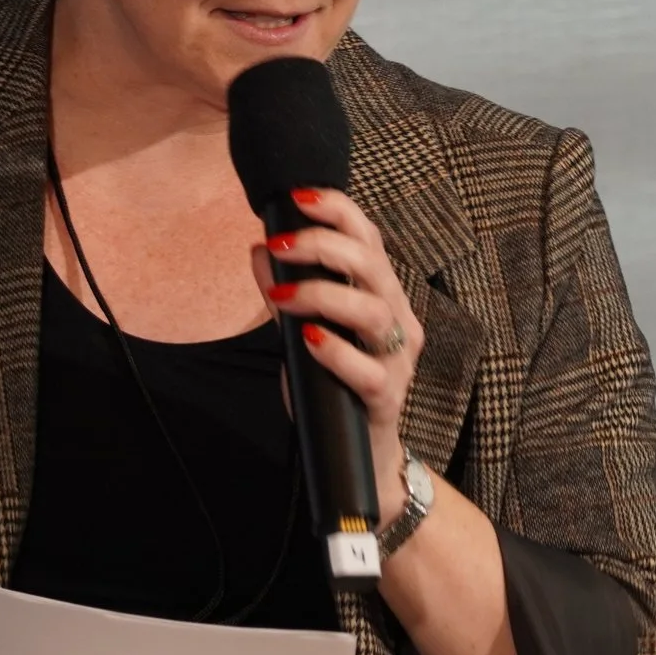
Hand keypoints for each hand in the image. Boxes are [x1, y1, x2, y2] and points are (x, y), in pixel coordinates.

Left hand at [251, 186, 422, 523]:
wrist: (359, 457)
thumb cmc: (332, 386)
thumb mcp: (303, 332)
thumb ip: (284, 292)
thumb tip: (259, 249)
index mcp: (380, 294)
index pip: (368, 239)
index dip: (338, 210)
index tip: (299, 196)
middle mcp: (396, 319)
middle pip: (372, 264)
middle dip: (324, 246)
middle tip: (281, 244)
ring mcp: (396, 358)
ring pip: (373, 311)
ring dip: (323, 294)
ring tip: (283, 295)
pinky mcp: (387, 396)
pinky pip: (367, 368)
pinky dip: (336, 350)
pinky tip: (309, 339)